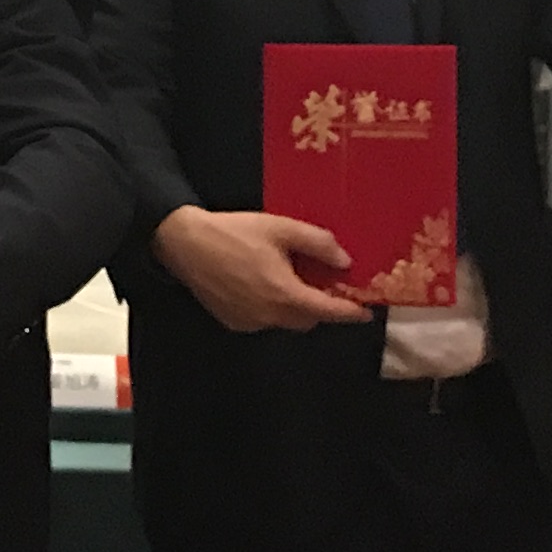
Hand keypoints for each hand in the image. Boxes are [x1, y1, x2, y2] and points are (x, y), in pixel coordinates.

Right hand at [153, 204, 372, 333]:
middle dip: (319, 306)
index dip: (350, 313)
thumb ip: (318, 243)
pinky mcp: (233, 322)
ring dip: (294, 306)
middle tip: (322, 282)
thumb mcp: (281, 228)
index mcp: (285, 294)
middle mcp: (269, 316)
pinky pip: (264, 320)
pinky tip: (261, 284)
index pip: (327, 312)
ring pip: (285, 321)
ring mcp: (249, 323)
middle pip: (308, 319)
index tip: (366, 312)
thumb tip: (345, 261)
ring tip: (288, 278)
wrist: (185, 244)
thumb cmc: (235, 233)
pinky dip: (271, 308)